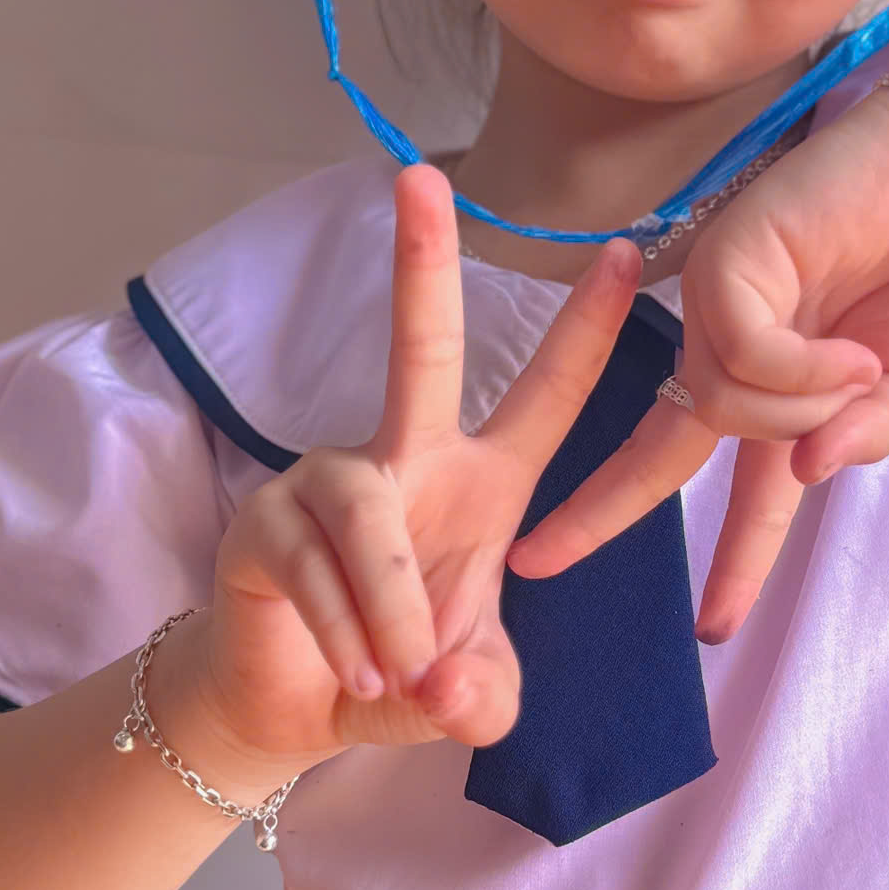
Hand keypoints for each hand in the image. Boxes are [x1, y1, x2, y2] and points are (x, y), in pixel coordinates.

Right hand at [185, 166, 640, 772]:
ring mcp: (330, 481)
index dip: (585, 329)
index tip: (622, 252)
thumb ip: (483, 698)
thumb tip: (449, 682)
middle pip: (421, 349)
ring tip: (397, 671)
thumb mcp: (471, 696)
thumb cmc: (401, 674)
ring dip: (392, 603)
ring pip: (371, 516)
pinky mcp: (266, 521)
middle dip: (421, 261)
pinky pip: (318, 565)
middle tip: (419, 178)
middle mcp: (407, 458)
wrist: (295, 712)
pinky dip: (345, 628)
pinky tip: (357, 672)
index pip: (546, 394)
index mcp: (483, 481)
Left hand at [509, 75, 888, 642]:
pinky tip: (846, 354)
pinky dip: (798, 369)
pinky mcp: (724, 266)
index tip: (714, 629)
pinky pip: (742, 353)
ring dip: (799, 408)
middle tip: (537, 561)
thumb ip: (864, 438)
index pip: (743, 488)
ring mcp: (721, 310)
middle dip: (601, 509)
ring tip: (861, 369)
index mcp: (786, 392)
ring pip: (722, 404)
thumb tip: (808, 475)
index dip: (735, 558)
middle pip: (659, 449)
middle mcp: (736, 354)